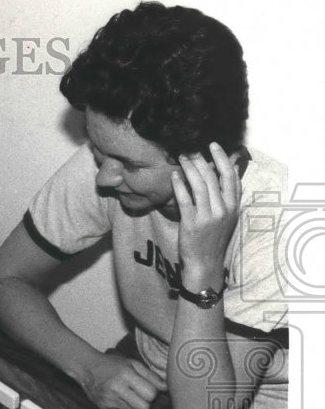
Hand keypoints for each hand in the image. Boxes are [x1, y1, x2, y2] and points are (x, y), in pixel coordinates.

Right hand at [79, 352, 165, 408]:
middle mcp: (116, 388)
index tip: (146, 387)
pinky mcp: (104, 406)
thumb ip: (151, 376)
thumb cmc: (113, 364)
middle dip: (145, 402)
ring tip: (128, 394)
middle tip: (139, 394)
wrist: (87, 367)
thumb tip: (165, 389)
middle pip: (144, 408)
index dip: (152, 392)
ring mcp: (109, 399)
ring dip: (135, 405)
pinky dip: (124, 406)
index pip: (150, 394)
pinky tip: (118, 396)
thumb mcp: (133, 364)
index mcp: (126, 374)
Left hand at [172, 144, 240, 277]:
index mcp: (234, 206)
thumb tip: (233, 169)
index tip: (213, 145)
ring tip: (181, 157)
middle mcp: (223, 210)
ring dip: (189, 168)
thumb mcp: (228, 216)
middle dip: (201, 160)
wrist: (206, 263)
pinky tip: (174, 175)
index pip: (231, 177)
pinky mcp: (192, 223)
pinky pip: (185, 199)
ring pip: (199, 185)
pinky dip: (179, 185)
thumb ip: (229, 195)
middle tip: (191, 149)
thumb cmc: (214, 238)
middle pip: (213, 178)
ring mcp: (208, 217)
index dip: (222, 159)